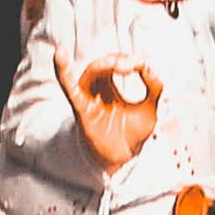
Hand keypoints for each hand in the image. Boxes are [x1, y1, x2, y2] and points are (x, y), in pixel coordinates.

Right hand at [72, 55, 161, 172]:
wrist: (123, 159)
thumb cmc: (132, 134)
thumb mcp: (151, 108)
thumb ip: (155, 87)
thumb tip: (151, 67)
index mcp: (109, 84)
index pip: (120, 62)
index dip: (134, 60)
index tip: (146, 66)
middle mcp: (96, 88)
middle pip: (105, 63)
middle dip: (121, 60)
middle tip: (136, 65)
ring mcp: (88, 97)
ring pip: (92, 71)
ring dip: (106, 64)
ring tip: (121, 66)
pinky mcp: (82, 109)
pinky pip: (70, 89)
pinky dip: (64, 72)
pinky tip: (60, 55)